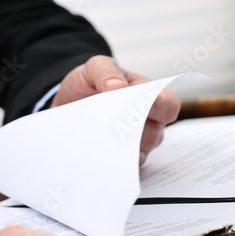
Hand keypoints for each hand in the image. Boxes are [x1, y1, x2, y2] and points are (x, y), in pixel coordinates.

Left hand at [51, 56, 179, 164]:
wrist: (66, 103)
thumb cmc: (88, 83)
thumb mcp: (94, 68)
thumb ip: (107, 71)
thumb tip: (117, 86)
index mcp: (147, 96)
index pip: (168, 106)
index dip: (159, 108)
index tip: (138, 107)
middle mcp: (147, 122)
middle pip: (155, 135)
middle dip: (134, 132)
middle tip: (112, 126)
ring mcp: (134, 143)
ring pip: (140, 154)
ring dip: (120, 148)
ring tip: (99, 139)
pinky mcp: (120, 159)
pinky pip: (123, 167)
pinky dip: (111, 161)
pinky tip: (96, 153)